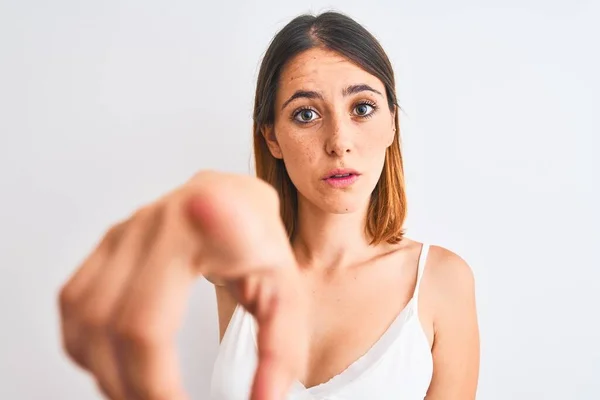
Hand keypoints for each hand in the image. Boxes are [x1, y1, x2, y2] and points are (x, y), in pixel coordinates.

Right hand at [58, 171, 308, 399]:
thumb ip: (280, 348)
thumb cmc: (259, 238)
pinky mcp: (106, 242)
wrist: (234, 194)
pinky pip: (75, 303)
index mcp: (203, 233)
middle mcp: (153, 227)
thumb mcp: (286, 290)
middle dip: (138, 389)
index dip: (151, 370)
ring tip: (144, 394)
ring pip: (86, 319)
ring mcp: (123, 233)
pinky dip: (88, 345)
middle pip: (120, 328)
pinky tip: (117, 362)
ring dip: (108, 372)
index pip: (155, 316)